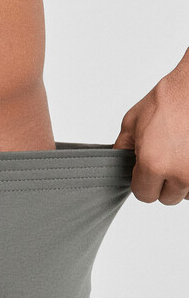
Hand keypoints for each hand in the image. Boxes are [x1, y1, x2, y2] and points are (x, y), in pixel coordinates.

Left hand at [113, 65, 188, 204]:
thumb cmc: (168, 100)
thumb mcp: (131, 123)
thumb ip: (121, 150)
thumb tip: (116, 167)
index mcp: (153, 164)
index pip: (144, 195)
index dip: (143, 182)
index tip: (146, 169)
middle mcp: (179, 173)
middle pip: (167, 198)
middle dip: (164, 182)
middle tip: (165, 158)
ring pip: (186, 193)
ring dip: (182, 180)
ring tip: (180, 154)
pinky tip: (187, 155)